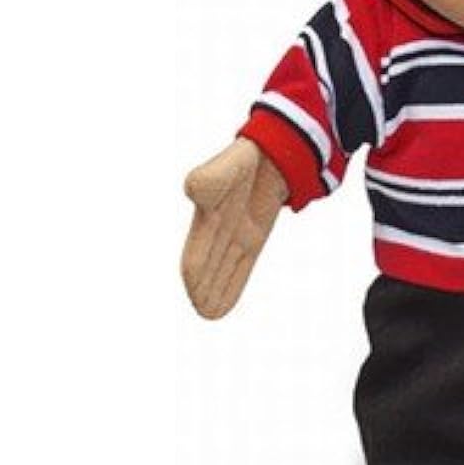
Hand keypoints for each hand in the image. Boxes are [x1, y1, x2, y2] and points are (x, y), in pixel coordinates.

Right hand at [181, 138, 287, 318]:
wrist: (269, 151)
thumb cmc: (243, 159)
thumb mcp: (226, 167)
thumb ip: (210, 178)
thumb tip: (194, 188)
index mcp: (206, 216)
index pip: (197, 253)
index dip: (196, 275)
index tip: (197, 297)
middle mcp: (217, 228)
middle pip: (208, 266)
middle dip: (204, 288)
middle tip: (203, 312)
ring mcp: (235, 233)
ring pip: (224, 268)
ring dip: (215, 290)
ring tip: (209, 313)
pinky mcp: (254, 235)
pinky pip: (241, 264)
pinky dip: (231, 284)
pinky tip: (222, 305)